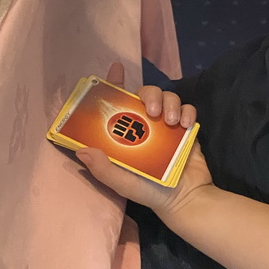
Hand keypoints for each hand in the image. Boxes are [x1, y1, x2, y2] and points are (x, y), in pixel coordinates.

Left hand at [75, 62, 211, 218]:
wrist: (185, 199)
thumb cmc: (149, 192)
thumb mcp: (123, 183)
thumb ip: (104, 170)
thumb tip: (81, 150)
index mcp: (127, 134)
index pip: (119, 102)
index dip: (116, 83)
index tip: (116, 68)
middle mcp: (146, 125)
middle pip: (146, 94)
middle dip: (150, 95)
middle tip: (152, 112)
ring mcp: (167, 126)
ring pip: (168, 97)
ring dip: (170, 104)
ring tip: (170, 122)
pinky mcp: (186, 128)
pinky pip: (188, 109)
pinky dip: (187, 112)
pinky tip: (185, 125)